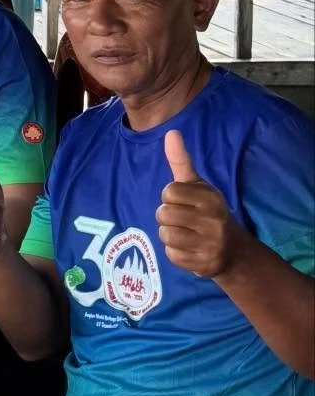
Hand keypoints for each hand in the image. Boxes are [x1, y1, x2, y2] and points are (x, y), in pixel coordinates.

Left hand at [157, 130, 243, 279]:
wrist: (232, 250)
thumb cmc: (206, 211)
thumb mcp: (196, 185)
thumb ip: (180, 160)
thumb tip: (171, 132)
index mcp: (210, 198)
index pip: (169, 192)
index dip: (170, 196)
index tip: (182, 201)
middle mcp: (213, 221)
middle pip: (163, 214)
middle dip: (167, 216)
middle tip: (183, 219)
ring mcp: (210, 244)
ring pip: (165, 234)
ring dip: (169, 234)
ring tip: (184, 233)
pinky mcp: (204, 264)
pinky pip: (171, 255)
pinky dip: (175, 252)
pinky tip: (189, 249)